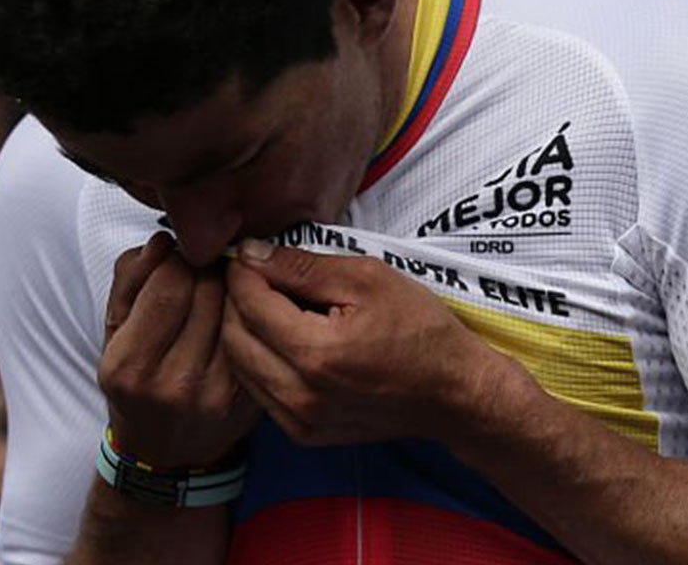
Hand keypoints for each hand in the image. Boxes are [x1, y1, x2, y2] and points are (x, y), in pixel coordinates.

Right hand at [98, 232, 259, 468]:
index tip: (180, 252)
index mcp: (129, 366)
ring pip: (237, 309)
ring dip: (233, 285)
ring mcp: (216, 394)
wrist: (164, 455)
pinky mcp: (248, 397)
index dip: (178, 257)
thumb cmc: (136, 382)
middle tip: (207, 262)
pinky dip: (250, 313)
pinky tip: (242, 310)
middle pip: (208, 292)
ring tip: (223, 283)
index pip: (168, 286)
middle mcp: (173, 384)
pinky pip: (256, 334)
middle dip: (208, 266)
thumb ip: (131, 279)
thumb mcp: (114, 332)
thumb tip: (162, 243)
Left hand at [222, 239, 502, 446]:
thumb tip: (252, 254)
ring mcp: (300, 421)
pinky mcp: (304, 434)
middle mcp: (300, 395)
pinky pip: (259, 392)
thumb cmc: (420, 329)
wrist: (453, 393)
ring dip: (244, 331)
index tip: (249, 253)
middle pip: (233, 338)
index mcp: (316, 353)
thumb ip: (303, 267)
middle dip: (235, 300)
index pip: (250, 304)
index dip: (242, 272)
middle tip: (255, 276)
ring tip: (268, 304)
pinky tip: (282, 340)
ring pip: (239, 368)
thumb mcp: (368, 279)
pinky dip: (258, 361)